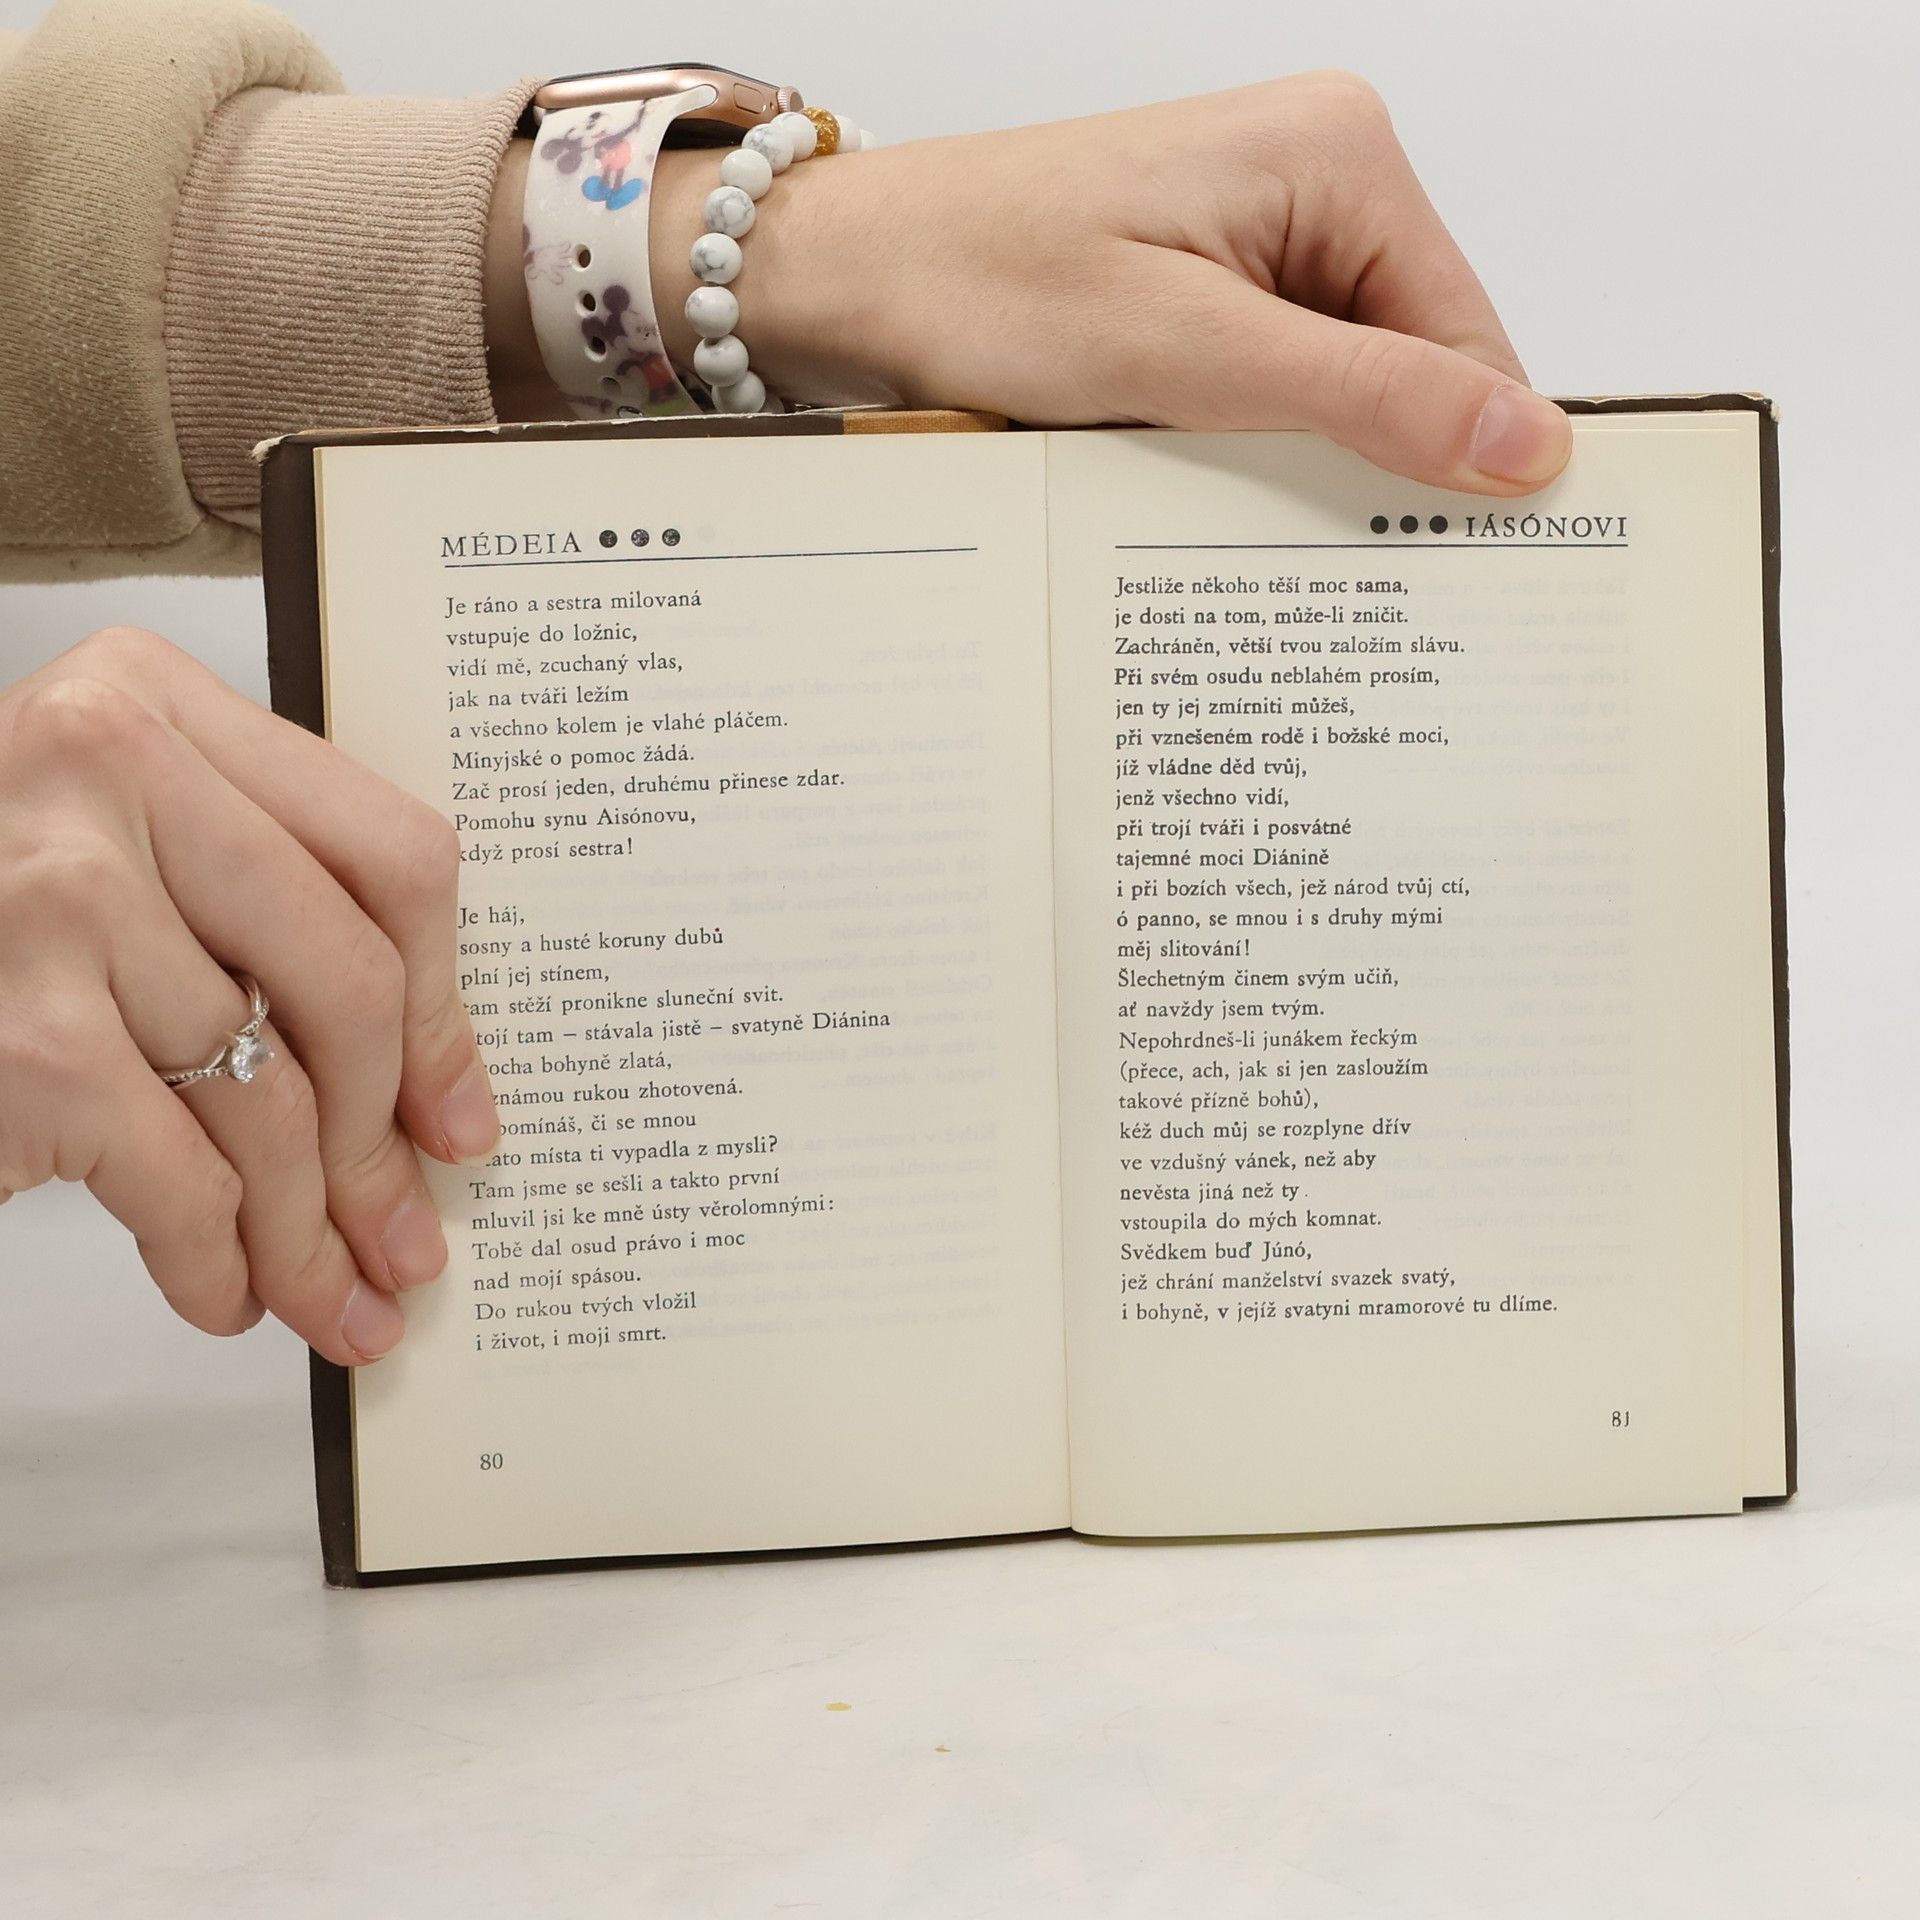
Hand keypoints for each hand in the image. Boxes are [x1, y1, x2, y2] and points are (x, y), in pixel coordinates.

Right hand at [0, 628, 499, 1362]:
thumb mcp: (112, 855)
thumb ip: (255, 912)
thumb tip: (427, 1089)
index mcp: (154, 700)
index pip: (390, 855)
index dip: (445, 1006)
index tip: (457, 1109)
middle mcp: (105, 767)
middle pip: (352, 982)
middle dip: (385, 1144)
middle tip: (408, 1235)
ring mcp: (58, 897)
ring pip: (273, 1099)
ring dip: (311, 1232)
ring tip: (338, 1298)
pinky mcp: (22, 1036)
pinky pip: (182, 1178)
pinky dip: (214, 1260)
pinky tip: (224, 1292)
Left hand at [651, 73, 1570, 493]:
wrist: (852, 275)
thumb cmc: (982, 278)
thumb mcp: (1185, 353)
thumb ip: (1362, 397)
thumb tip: (1524, 442)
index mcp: (1341, 156)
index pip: (1469, 338)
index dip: (1460, 457)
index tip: (1442, 563)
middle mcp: (1318, 179)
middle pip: (1411, 362)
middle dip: (1367, 459)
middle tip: (1314, 554)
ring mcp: (1263, 231)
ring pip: (1342, 386)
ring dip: (1298, 459)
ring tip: (1229, 502)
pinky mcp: (1213, 282)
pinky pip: (1277, 384)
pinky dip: (1250, 443)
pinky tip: (1202, 477)